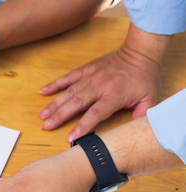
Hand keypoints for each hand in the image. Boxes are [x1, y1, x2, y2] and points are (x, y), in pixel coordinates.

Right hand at [39, 24, 166, 142]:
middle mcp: (99, 87)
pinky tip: (43, 92)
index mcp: (114, 95)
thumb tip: (133, 130)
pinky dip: (55, 84)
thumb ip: (142, 115)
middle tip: (46, 126)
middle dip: (60, 115)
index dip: (82, 126)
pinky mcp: (86, 70)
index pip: (95, 113)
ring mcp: (91, 77)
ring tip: (42, 115)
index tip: (71, 137)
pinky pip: (68, 77)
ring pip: (69, 92)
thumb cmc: (144, 77)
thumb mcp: (150, 98)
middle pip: (76, 103)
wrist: (140, 52)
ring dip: (55, 104)